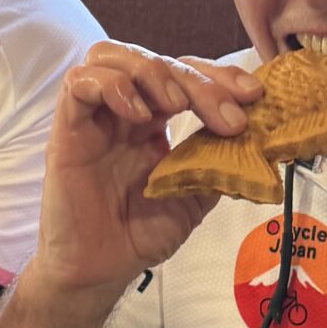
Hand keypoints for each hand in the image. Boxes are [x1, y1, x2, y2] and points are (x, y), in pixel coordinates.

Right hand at [35, 43, 262, 298]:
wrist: (100, 270)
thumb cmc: (138, 234)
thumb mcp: (195, 197)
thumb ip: (219, 164)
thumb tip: (258, 140)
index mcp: (154, 121)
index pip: (185, 74)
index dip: (219, 76)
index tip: (253, 95)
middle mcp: (124, 112)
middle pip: (157, 61)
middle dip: (198, 80)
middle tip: (226, 115)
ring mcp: (95, 118)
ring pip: (113, 57)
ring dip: (152, 72)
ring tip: (176, 106)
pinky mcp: (68, 129)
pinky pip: (78, 84)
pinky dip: (112, 87)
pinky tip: (137, 115)